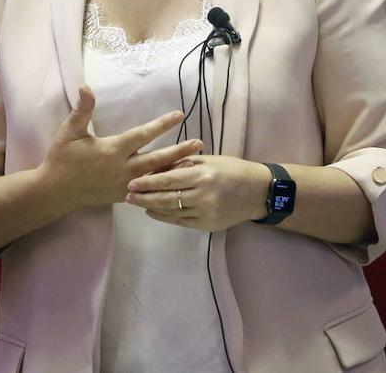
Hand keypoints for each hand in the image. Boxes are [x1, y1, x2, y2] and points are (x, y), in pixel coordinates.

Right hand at [37, 84, 204, 210]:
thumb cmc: (62, 159)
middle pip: (157, 159)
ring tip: (196, 163)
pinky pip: (148, 192)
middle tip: (199, 143)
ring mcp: (125, 185)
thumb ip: (82, 110)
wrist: (55, 192)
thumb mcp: (69, 132)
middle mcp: (123, 169)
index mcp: (112, 150)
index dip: (162, 125)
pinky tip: (177, 183)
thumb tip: (86, 86)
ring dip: (176, 169)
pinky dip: (163, 186)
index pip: (142, 135)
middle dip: (179, 151)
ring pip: (156, 177)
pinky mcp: (124, 196)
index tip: (180, 115)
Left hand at [124, 155, 272, 231]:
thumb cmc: (232, 169)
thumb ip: (183, 164)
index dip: (148, 182)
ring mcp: (206, 213)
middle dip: (144, 197)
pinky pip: (181, 222)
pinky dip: (165, 217)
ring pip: (172, 212)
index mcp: (203, 175)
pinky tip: (153, 211)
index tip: (131, 182)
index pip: (169, 179)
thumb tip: (156, 168)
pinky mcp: (208, 225)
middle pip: (167, 198)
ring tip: (136, 203)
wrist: (258, 191)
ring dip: (152, 207)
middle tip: (127, 195)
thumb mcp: (208, 160)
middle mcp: (204, 195)